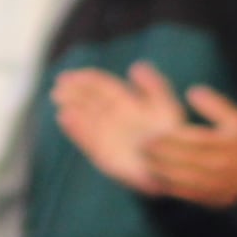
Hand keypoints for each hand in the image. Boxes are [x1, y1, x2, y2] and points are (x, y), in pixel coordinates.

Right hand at [51, 63, 183, 194]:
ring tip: (61, 102)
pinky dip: (76, 130)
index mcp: (128, 104)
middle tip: (58, 88)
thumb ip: (154, 86)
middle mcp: (115, 119)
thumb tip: (136, 66)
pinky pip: (88, 141)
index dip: (84, 79)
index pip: (102, 86)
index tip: (68, 76)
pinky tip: (65, 118)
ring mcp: (109, 138)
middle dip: (73, 94)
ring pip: (86, 120)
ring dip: (72, 110)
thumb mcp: (167, 107)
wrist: (178, 169)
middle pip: (90, 102)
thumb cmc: (175, 138)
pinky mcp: (106, 156)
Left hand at [143, 87, 236, 207]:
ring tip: (143, 159)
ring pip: (183, 178)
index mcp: (229, 145)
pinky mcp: (208, 197)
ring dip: (159, 169)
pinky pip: (184, 192)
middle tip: (140, 145)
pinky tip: (152, 174)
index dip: (172, 139)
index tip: (152, 133)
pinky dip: (166, 184)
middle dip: (161, 153)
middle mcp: (221, 165)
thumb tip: (193, 91)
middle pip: (186, 160)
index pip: (196, 142)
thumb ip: (216, 105)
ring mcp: (215, 183)